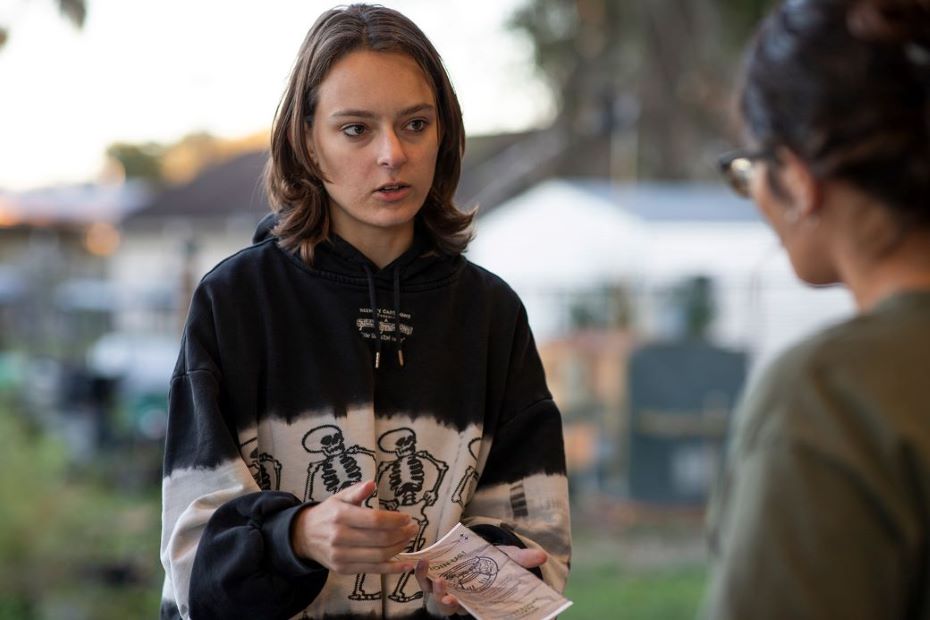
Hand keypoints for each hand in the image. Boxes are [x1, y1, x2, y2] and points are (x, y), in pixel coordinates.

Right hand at [291, 480, 418, 574]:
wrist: (303, 536)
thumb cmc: (328, 514)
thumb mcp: (339, 498)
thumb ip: (356, 491)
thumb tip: (372, 483)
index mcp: (340, 516)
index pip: (375, 520)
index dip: (395, 520)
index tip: (408, 517)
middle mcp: (340, 537)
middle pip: (379, 539)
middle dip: (401, 534)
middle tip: (413, 528)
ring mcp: (341, 556)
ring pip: (378, 556)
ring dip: (399, 548)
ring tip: (408, 539)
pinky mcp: (343, 569)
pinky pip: (373, 570)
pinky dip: (392, 569)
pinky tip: (406, 565)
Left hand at [415, 545, 547, 615]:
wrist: (479, 554)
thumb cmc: (494, 562)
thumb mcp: (508, 560)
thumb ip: (522, 559)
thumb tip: (542, 555)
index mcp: (474, 598)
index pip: (467, 608)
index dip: (459, 607)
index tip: (456, 602)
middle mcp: (458, 597)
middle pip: (446, 604)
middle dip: (443, 598)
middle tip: (446, 591)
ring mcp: (443, 587)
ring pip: (432, 592)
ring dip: (429, 583)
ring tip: (428, 570)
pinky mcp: (433, 575)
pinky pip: (423, 577)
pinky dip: (420, 569)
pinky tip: (421, 558)